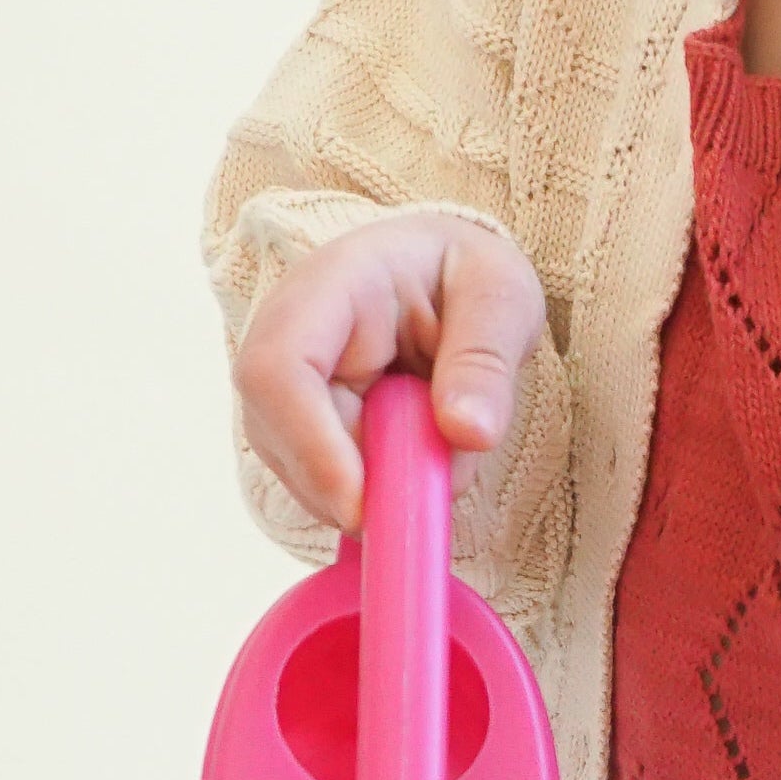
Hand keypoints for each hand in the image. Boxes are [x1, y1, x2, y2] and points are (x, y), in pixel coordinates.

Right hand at [233, 210, 545, 536]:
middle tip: (424, 504)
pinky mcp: (298, 424)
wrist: (441, 274)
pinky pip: (321, 481)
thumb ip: (486, 360)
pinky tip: (414, 463)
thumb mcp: (501, 297)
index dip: (311, 447)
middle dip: (352, 488)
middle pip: (280, 437)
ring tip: (437, 457)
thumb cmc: (464, 274)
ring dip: (370, 492)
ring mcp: (285, 386)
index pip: (280, 370)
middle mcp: (286, 338)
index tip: (363, 506)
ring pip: (299, 470)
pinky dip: (372, 493)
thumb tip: (469, 433)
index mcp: (330, 287)